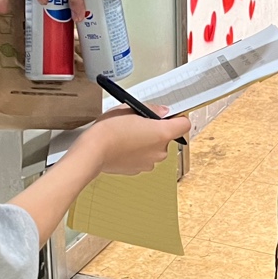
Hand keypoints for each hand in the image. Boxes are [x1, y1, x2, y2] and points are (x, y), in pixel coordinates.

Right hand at [73, 107, 190, 176]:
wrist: (93, 151)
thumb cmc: (109, 129)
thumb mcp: (130, 109)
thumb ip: (151, 109)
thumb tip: (162, 112)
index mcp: (162, 133)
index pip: (184, 125)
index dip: (177, 118)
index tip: (167, 115)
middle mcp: (160, 151)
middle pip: (167, 137)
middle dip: (156, 129)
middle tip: (139, 122)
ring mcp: (150, 163)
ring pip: (154, 148)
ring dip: (146, 142)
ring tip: (127, 134)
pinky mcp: (139, 170)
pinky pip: (143, 157)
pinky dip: (137, 152)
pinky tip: (123, 145)